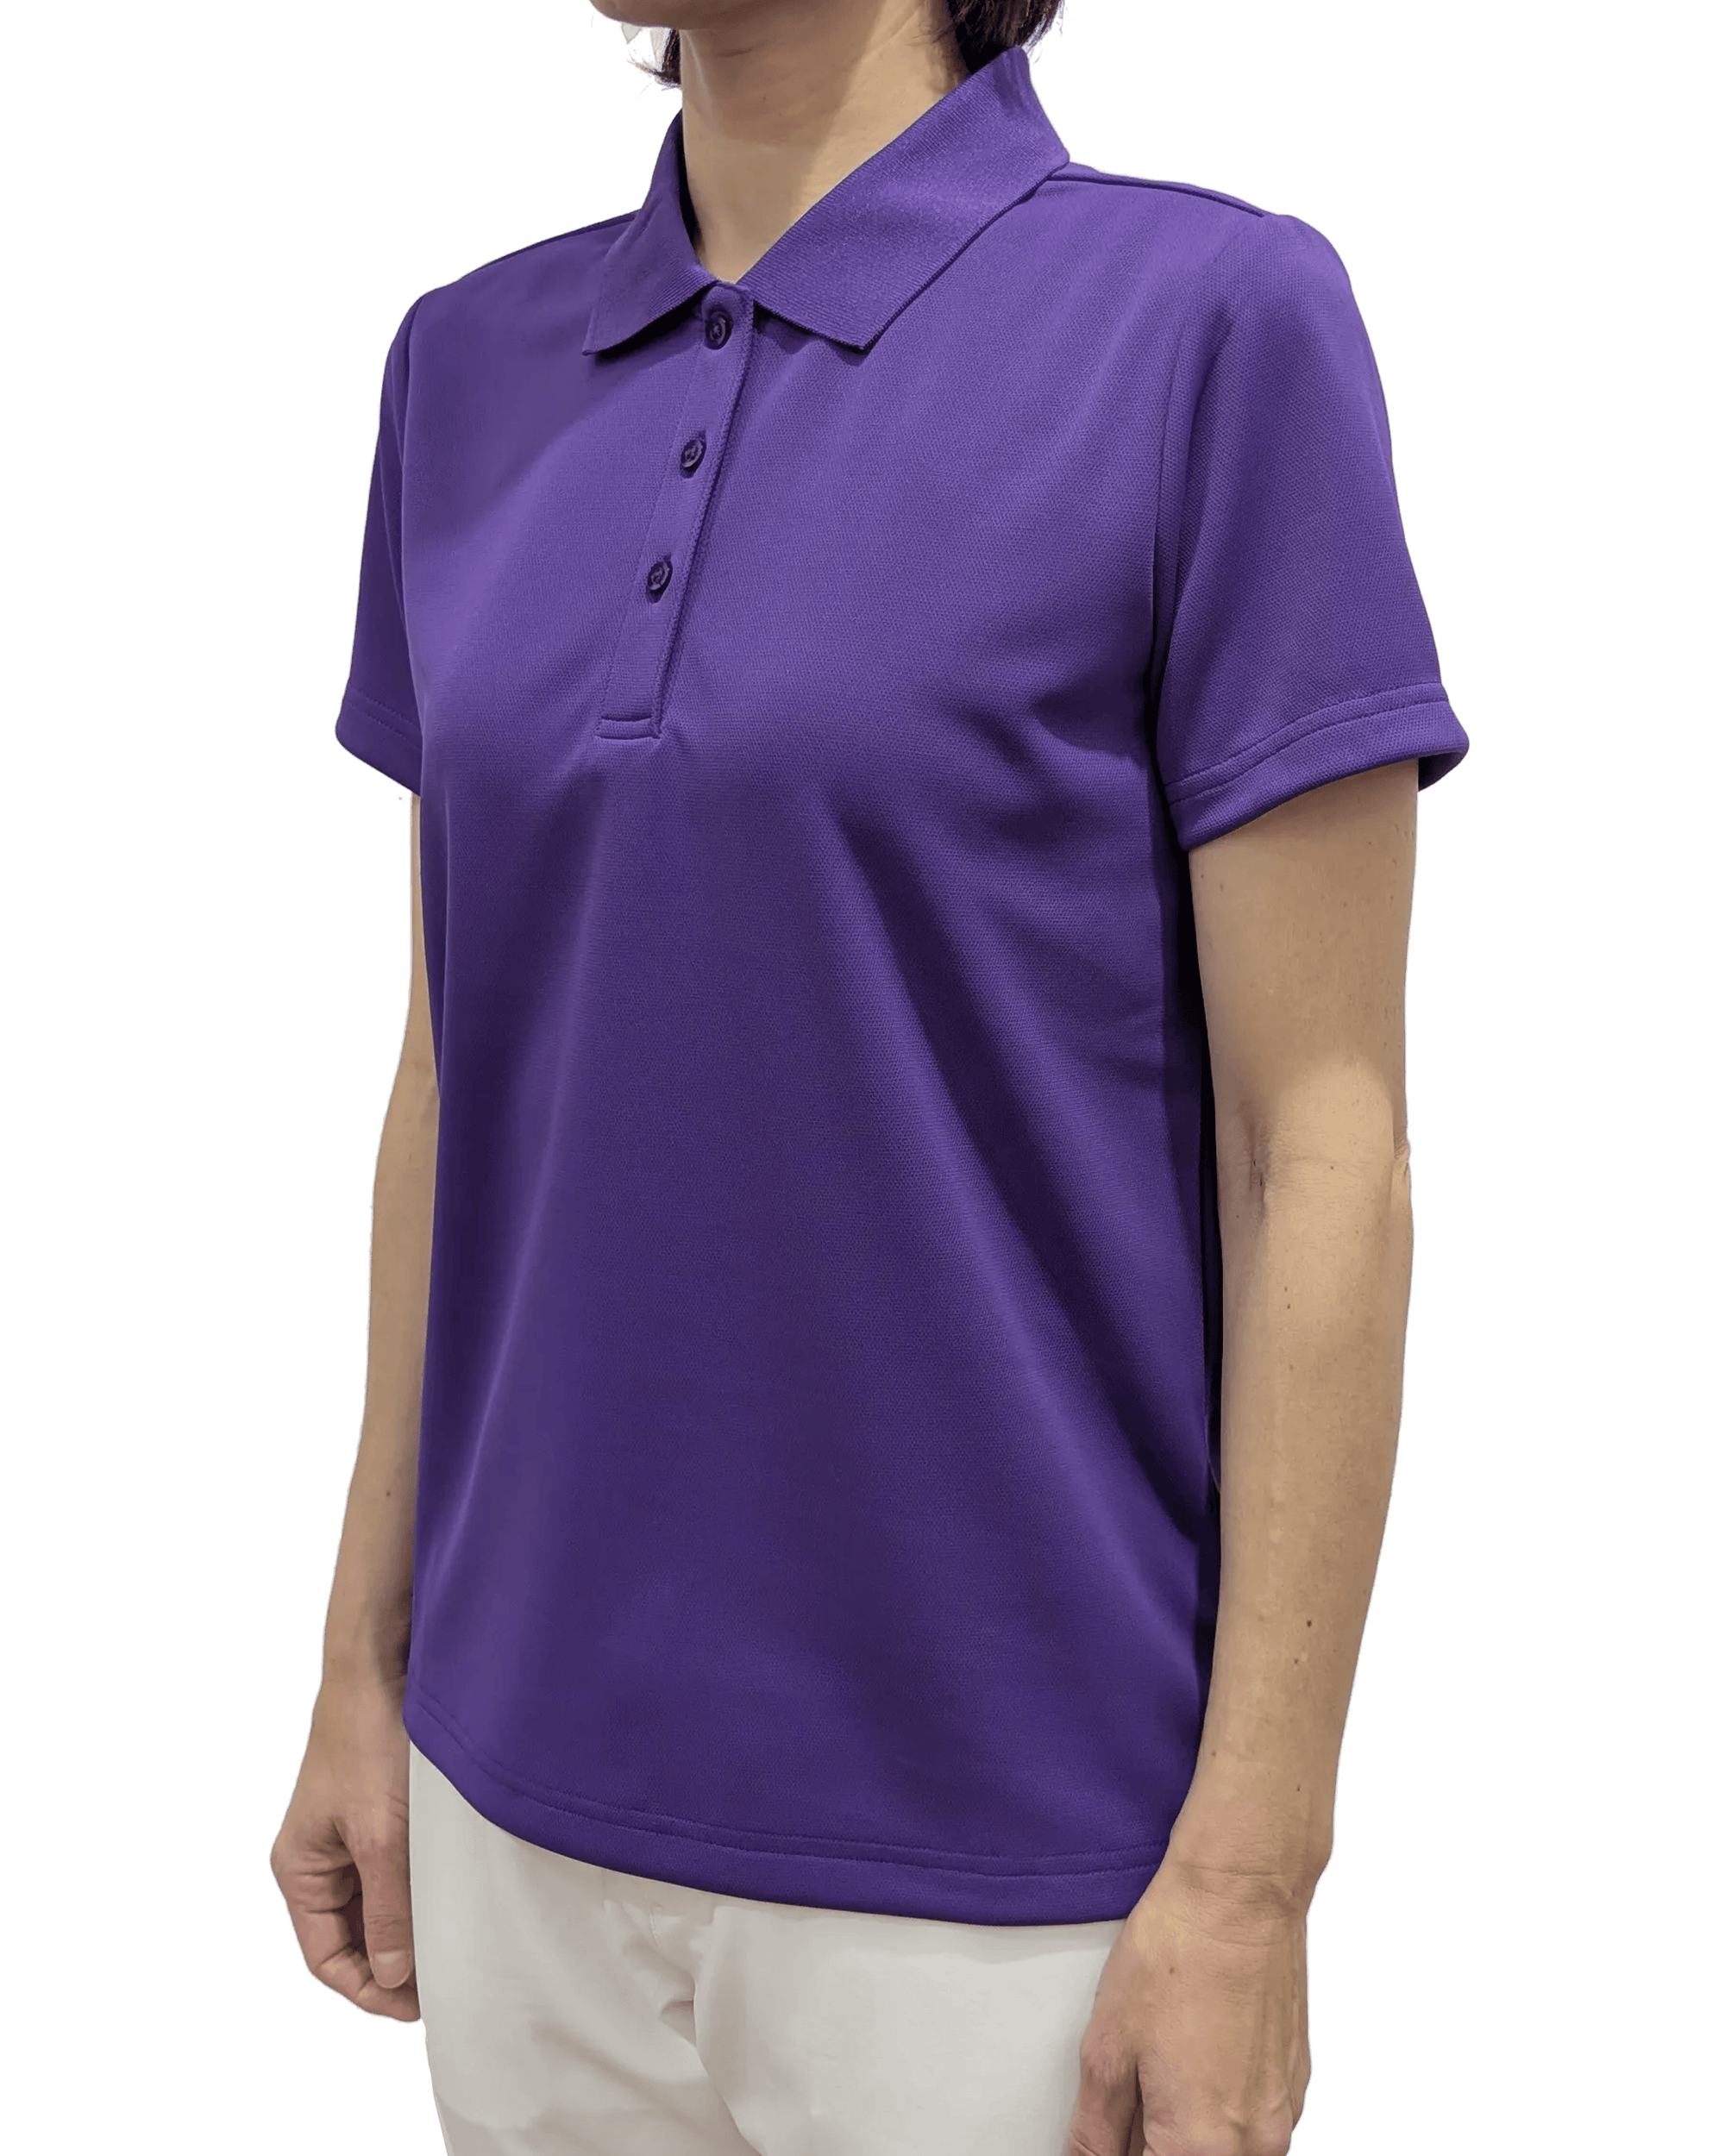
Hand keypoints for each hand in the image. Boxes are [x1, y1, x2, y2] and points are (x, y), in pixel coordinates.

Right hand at [269, 1671, 419, 2022]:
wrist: (380, 1665)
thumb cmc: (369, 1743)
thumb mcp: (382, 1834)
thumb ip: (389, 1906)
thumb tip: (394, 1975)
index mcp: (300, 1870)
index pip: (328, 1959)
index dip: (370, 1989)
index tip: (421, 2004)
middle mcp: (319, 1861)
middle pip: (354, 1938)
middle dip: (394, 1963)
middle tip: (449, 1979)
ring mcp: (348, 1839)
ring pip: (379, 1907)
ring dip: (411, 1927)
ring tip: (456, 1945)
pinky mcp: (378, 1817)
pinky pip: (395, 1873)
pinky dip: (420, 1892)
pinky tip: (454, 1899)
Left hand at [1066, 1858, 1313, 2154]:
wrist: (1242, 1894)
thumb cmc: (1177, 1953)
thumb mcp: (1109, 2047)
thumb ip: (1096, 2131)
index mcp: (1201, 2147)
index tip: (1110, 2133)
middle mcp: (1254, 2147)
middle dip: (1150, 2143)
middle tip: (1130, 2099)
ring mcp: (1282, 2118)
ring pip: (1222, 2154)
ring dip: (1185, 2134)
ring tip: (1159, 2072)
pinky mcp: (1294, 2087)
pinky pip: (1251, 2128)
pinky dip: (1217, 2112)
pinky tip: (1194, 2059)